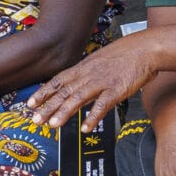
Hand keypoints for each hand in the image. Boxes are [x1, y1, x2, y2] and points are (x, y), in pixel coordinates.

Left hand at [25, 34, 158, 132]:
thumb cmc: (124, 55)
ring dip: (64, 112)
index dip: (43, 92)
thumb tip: (75, 83)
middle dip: (48, 106)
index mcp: (84, 67)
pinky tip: (85, 127)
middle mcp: (89, 74)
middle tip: (35, 120)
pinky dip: (93, 116)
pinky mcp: (117, 89)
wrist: (145, 48)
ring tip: (53, 125)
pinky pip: (103, 104)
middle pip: (64, 91)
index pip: (58, 80)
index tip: (30, 104)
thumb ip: (86, 72)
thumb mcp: (99, 60)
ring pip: (78, 98)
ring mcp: (102, 82)